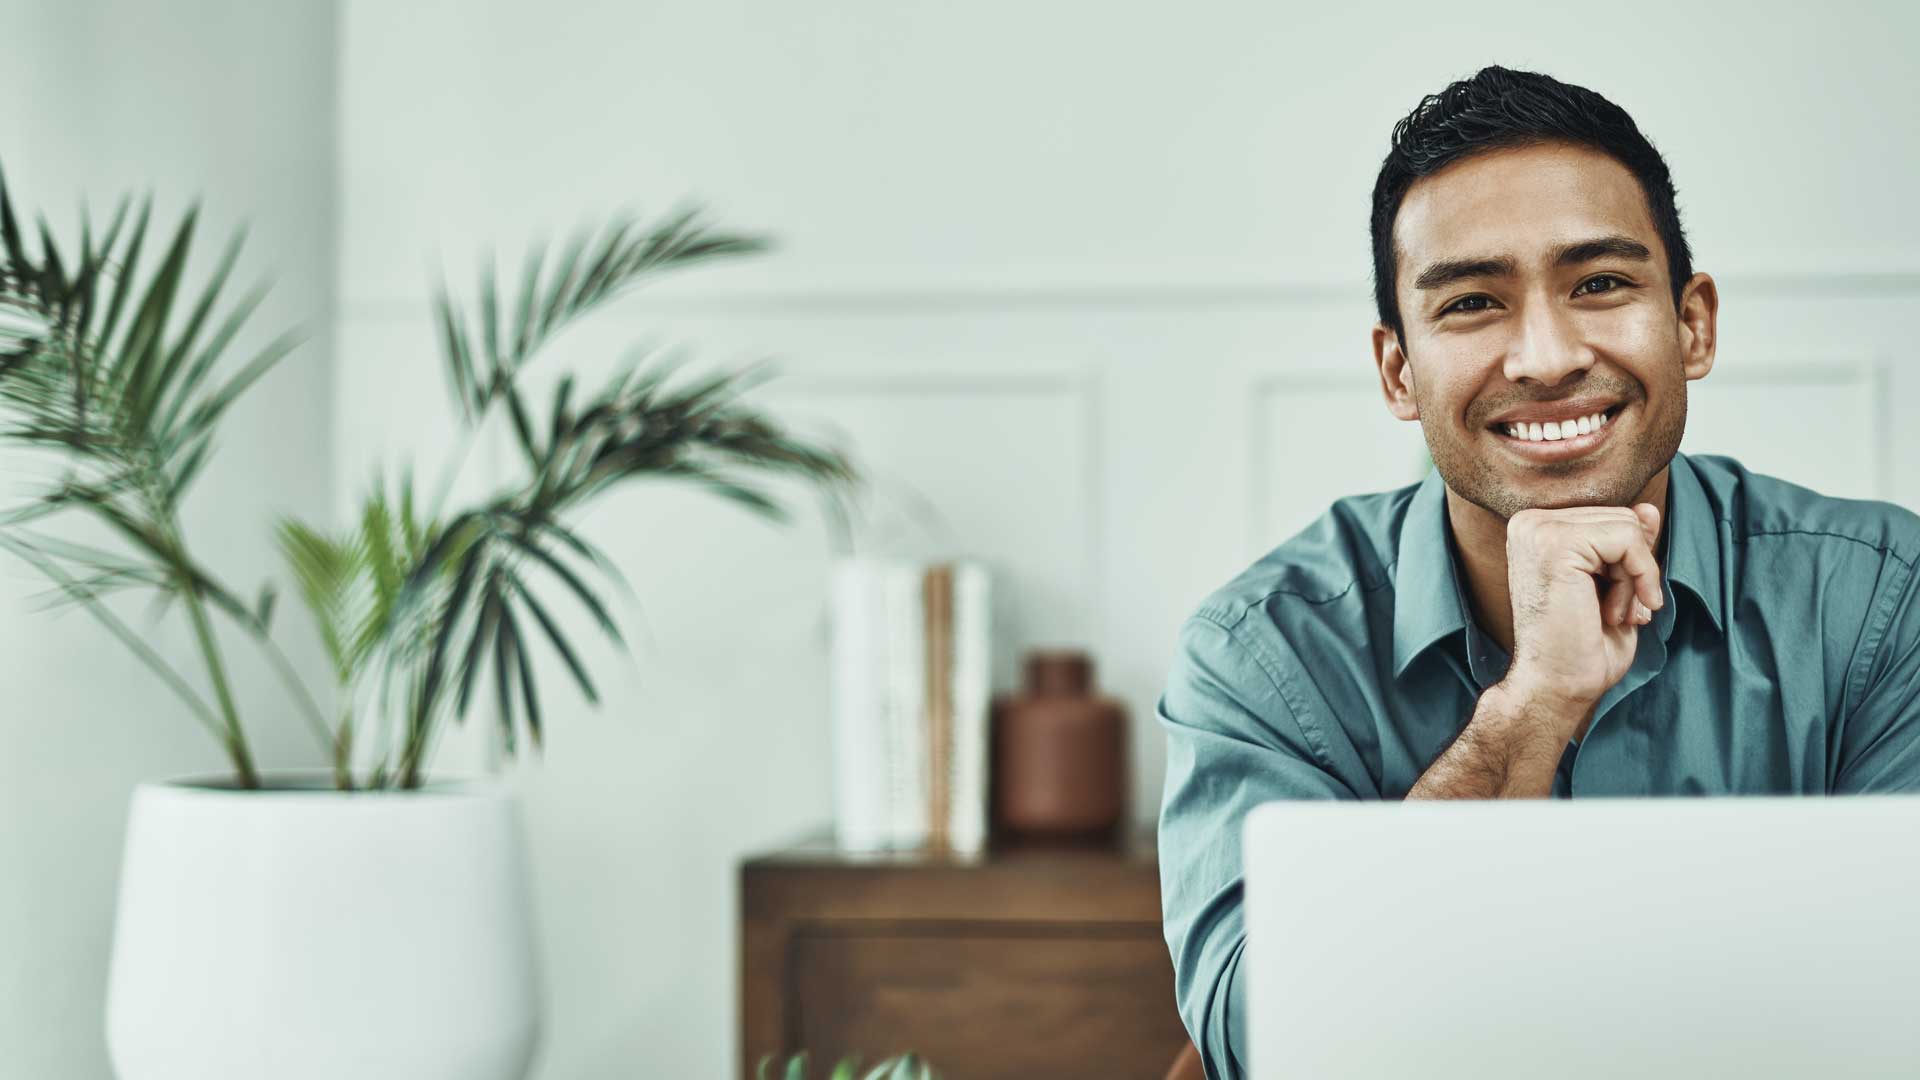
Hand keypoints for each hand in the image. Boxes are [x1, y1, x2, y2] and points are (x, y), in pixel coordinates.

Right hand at [1501, 503, 1662, 724]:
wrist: (1556, 686)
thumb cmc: (1581, 646)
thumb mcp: (1614, 585)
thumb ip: (1626, 544)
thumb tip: (1647, 508)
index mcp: (1535, 530)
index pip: (1609, 518)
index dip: (1627, 562)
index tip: (1617, 604)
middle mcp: (1529, 523)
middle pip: (1620, 517)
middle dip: (1633, 570)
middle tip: (1615, 613)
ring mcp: (1539, 530)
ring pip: (1627, 526)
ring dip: (1634, 578)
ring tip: (1611, 614)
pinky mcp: (1556, 543)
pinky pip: (1627, 538)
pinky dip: (1639, 577)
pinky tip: (1615, 612)